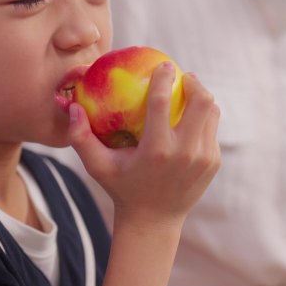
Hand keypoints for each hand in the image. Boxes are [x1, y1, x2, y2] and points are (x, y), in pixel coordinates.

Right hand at [68, 62, 220, 228]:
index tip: (162, 64)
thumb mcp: (97, 166)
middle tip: (182, 76)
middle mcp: (184, 153)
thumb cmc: (121, 188)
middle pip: (201, 101)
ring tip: (189, 91)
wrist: (153, 221)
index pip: (162, 101)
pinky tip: (190, 116)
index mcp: (156, 150)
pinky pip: (212, 130)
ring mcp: (203, 158)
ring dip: (201, 97)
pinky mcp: (213, 162)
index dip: (163, 76)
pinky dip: (203, 118)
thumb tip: (72, 107)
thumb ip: (80, 137)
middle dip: (193, 82)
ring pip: (212, 113)